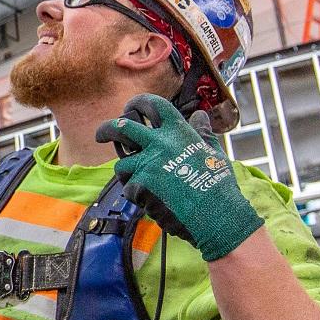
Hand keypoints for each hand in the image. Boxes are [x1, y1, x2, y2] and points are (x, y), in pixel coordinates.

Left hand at [94, 93, 262, 261]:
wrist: (216, 217)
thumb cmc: (219, 186)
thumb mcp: (214, 152)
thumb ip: (202, 132)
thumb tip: (200, 115)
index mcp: (178, 132)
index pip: (153, 105)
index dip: (138, 102)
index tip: (130, 107)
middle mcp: (159, 144)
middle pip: (121, 127)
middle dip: (106, 129)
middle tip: (101, 135)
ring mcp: (147, 164)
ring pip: (122, 165)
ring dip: (128, 174)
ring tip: (146, 186)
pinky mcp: (139, 186)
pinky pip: (129, 189)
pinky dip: (138, 196)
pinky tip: (156, 202)